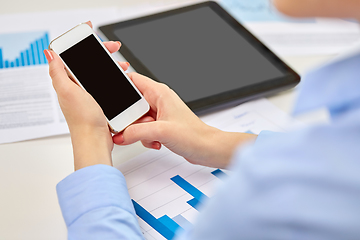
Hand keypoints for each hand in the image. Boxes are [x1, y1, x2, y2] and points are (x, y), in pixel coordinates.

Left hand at [45, 22, 129, 169]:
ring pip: (100, 72)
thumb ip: (57, 72)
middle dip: (102, 53)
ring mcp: (88, 93)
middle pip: (89, 62)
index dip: (84, 44)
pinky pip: (106, 83)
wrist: (95, 140)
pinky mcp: (99, 100)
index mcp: (67, 81)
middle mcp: (76, 86)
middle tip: (114, 48)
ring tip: (122, 65)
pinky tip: (123, 79)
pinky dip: (115, 78)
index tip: (94, 37)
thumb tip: (50, 54)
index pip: (73, 56)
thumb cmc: (83, 120)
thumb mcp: (68, 92)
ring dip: (111, 65)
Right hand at [113, 73, 256, 168]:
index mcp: (159, 93)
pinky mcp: (160, 126)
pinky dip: (144, 137)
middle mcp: (158, 101)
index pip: (132, 79)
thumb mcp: (161, 131)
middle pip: (131, 103)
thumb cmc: (194, 135)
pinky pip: (142, 129)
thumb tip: (120, 135)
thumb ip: (136, 132)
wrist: (206, 149)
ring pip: (135, 118)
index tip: (109, 95)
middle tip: (130, 127)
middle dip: (128, 118)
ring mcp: (159, 114)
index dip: (119, 84)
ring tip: (150, 137)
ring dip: (137, 130)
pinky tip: (155, 142)